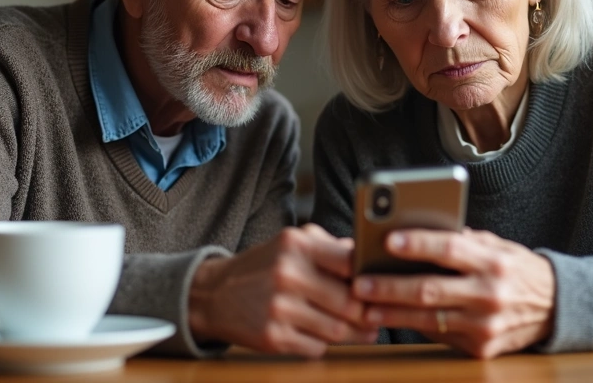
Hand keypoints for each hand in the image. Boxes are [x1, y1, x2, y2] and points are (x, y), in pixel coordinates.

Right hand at [188, 223, 377, 355]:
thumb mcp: (290, 244)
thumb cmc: (262, 267)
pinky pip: (316, 348)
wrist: (213, 295)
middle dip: (368, 313)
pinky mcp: (273, 338)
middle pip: (349, 302)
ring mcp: (279, 308)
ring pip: (336, 330)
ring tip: (363, 331)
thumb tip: (367, 255)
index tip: (378, 285)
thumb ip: (329, 247)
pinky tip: (322, 336)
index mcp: (296, 245)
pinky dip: (324, 344)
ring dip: (354, 334)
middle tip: (377, 316)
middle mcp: (287, 274)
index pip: (350, 261)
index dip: (369, 277)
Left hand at [352, 228, 554, 358]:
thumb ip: (461, 241)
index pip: (449, 248)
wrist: (556, 306)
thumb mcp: (495, 246)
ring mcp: (486, 324)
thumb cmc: (515, 269)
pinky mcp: (482, 349)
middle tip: (362, 283)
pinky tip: (394, 319)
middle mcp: (490, 293)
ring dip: (393, 313)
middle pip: (431, 289)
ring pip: (430, 319)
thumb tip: (416, 233)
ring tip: (367, 307)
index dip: (418, 244)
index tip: (388, 240)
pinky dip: (416, 327)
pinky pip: (441, 337)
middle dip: (391, 287)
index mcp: (493, 261)